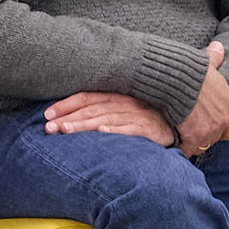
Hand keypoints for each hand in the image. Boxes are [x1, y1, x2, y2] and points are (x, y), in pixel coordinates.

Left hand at [45, 90, 176, 144]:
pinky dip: (116, 130)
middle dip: (68, 118)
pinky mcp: (151, 129)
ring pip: (106, 118)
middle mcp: (126, 103)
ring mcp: (139, 115)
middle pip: (92, 108)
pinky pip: (131, 129)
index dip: (66, 104)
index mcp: (118, 96)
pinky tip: (102, 133)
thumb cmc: (147, 118)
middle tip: (49, 128)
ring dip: (84, 124)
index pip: (87, 97)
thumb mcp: (124, 110)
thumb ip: (101, 110)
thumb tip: (69, 117)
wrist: (182, 124)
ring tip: (66, 130)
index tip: (46, 115)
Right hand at [177, 41, 228, 156]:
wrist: (176, 78)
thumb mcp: (207, 63)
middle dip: (203, 136)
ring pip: (201, 146)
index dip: (218, 129)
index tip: (205, 125)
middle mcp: (223, 121)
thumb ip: (215, 58)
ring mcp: (209, 131)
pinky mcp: (194, 137)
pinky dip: (179, 147)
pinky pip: (186, 149)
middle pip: (215, 139)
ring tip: (178, 134)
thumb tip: (217, 47)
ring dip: (190, 143)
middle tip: (188, 129)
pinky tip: (171, 140)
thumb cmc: (190, 70)